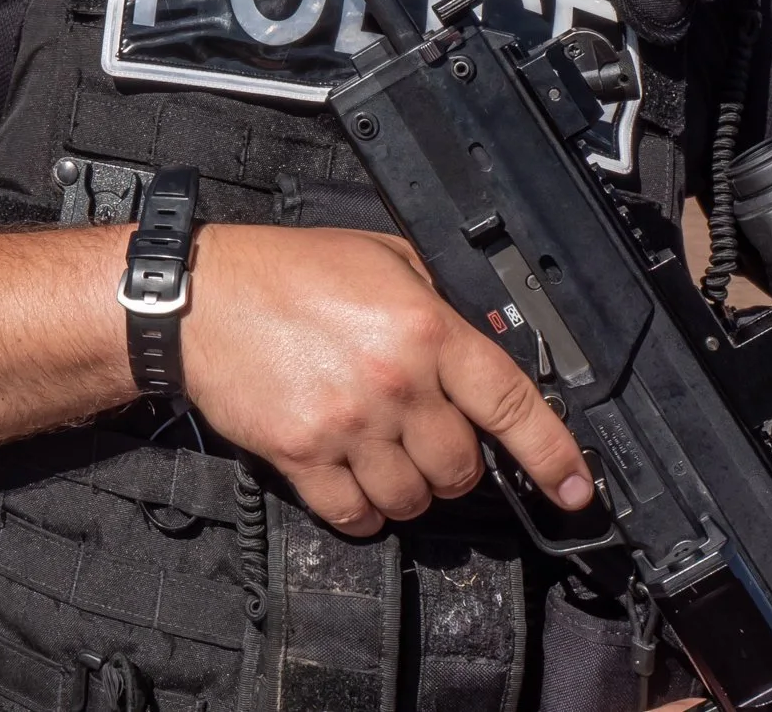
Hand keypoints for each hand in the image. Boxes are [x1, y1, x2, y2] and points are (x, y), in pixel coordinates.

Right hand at [180, 224, 592, 534]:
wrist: (197, 299)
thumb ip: (437, 297)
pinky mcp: (303, 456)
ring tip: (382, 456)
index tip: (575, 489)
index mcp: (423, 326)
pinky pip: (356, 516)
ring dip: (408, 491)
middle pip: (461, 468)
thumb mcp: (379, 255)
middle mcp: (394, 381)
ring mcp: (347, 425)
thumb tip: (483, 335)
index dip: (552, 455)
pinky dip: (363, 512)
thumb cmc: (283, 271)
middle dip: (454, 464)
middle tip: (426, 439)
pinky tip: (351, 483)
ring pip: (413, 500)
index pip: (510, 403)